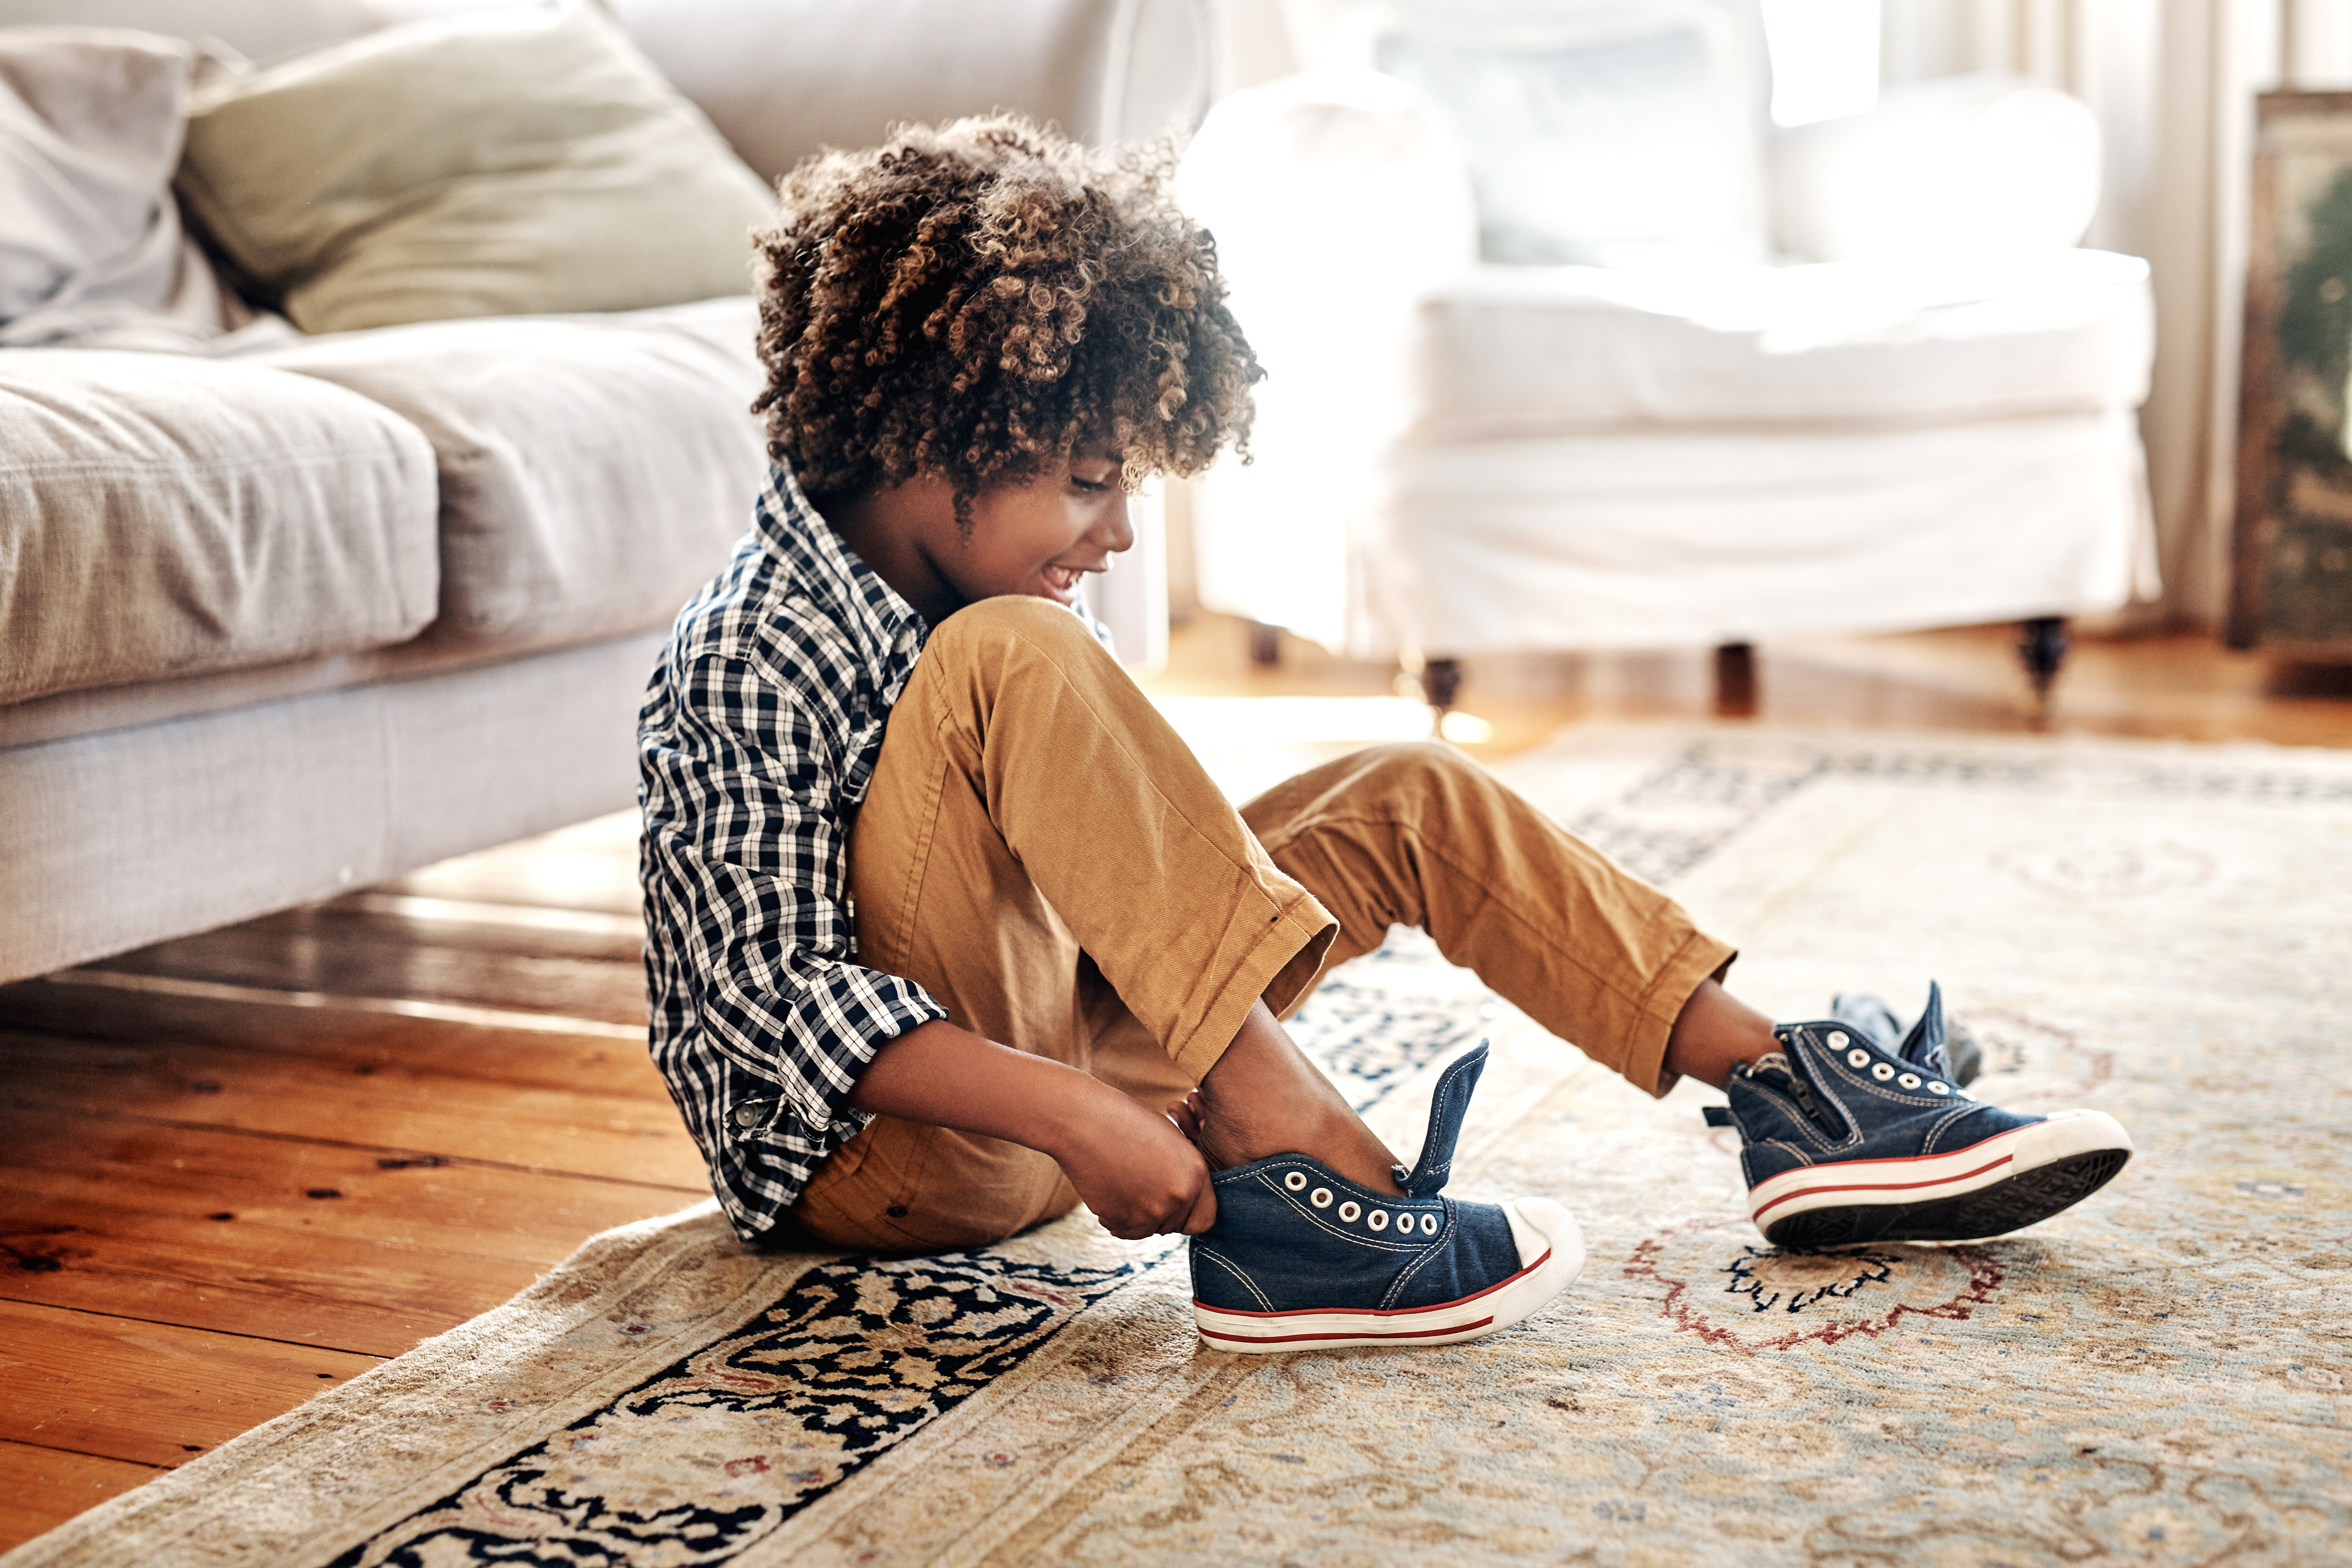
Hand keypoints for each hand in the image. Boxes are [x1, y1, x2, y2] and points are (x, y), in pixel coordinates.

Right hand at [1051, 1095, 1216, 1239]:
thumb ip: (1183, 1174)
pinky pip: (1121, 1229)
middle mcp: (1179, 1195)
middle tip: (1138, 1186)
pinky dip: (1113, 1215)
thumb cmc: (1125, 1121)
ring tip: (1120, 1180)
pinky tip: (1106, 1185)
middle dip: (1160, 1213)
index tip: (1171, 1203)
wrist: (1084, 1119)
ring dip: (1135, 1215)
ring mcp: (1150, 1211)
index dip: (1188, 1213)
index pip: (1205, 1219)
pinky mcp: (1121, 1218)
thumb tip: (1184, 1202)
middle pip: (1174, 1227)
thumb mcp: (1169, 1142)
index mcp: (1196, 1173)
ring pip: (1147, 1230)